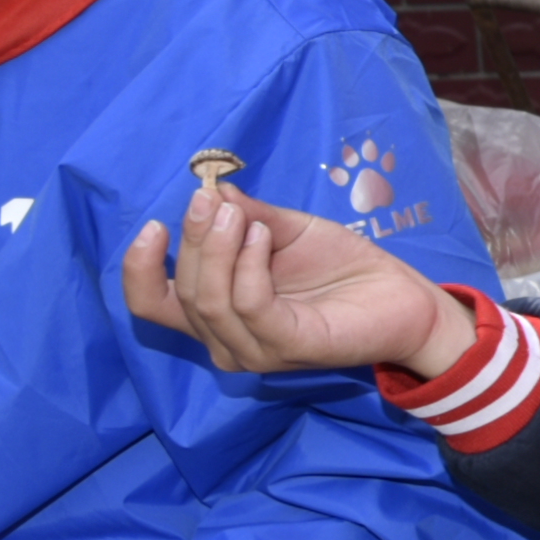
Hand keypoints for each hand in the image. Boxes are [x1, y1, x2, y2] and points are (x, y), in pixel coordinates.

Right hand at [125, 184, 465, 382]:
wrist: (402, 296)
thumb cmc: (342, 266)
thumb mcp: (286, 230)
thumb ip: (248, 215)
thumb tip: (213, 190)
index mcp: (215, 312)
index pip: (151, 303)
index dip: (137, 268)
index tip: (153, 224)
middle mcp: (226, 339)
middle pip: (181, 290)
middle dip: (193, 238)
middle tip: (213, 199)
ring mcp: (255, 349)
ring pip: (208, 300)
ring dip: (217, 248)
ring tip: (240, 213)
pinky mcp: (288, 347)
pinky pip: (249, 305)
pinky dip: (248, 266)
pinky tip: (263, 238)